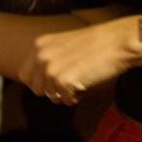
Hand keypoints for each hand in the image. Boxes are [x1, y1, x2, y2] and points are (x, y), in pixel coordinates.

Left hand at [18, 15, 141, 105]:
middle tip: (67, 86)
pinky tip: (85, 86)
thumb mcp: (62, 45)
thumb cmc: (96, 44)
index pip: (24, 74)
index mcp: (39, 45)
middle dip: (50, 91)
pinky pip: (64, 99)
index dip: (39, 82)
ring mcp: (50, 68)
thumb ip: (48, 58)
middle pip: (35, 88)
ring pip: (49, 95)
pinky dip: (75, 97)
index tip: (53, 83)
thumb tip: (42, 83)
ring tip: (79, 83)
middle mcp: (40, 56)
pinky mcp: (63, 80)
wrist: (117, 41)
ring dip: (64, 94)